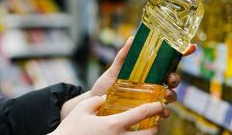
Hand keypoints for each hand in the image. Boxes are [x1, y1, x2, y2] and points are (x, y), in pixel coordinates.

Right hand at [51, 96, 166, 134]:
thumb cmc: (71, 130)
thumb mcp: (82, 110)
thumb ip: (96, 101)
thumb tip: (105, 100)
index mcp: (114, 124)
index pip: (142, 114)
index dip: (155, 107)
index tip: (160, 104)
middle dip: (156, 128)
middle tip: (155, 122)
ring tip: (145, 132)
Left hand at [91, 37, 195, 104]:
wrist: (96, 106)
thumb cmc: (106, 87)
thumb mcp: (113, 71)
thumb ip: (123, 56)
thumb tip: (131, 39)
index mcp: (148, 70)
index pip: (168, 61)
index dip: (182, 53)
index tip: (191, 46)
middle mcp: (153, 84)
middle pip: (173, 79)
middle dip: (176, 78)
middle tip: (170, 79)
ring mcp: (152, 98)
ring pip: (171, 95)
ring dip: (171, 95)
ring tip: (165, 95)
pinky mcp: (148, 112)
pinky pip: (162, 113)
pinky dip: (165, 112)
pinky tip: (162, 112)